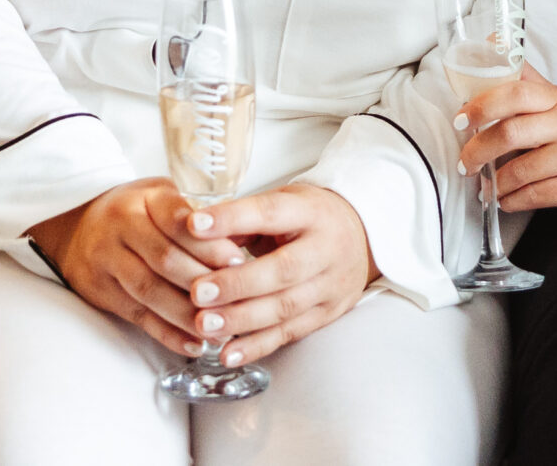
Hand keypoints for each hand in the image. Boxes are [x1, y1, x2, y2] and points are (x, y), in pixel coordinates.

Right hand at [26, 179, 247, 356]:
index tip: (238, 261)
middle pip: (165, 259)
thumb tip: (239, 245)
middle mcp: (120, 227)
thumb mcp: (160, 197)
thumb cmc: (135, 212)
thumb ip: (193, 217)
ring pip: (150, 291)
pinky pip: (138, 316)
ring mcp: (106, 260)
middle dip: (204, 282)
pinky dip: (168, 334)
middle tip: (237, 299)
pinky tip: (194, 345)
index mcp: (143, 199)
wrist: (76, 226)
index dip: (209, 243)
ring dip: (188, 315)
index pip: (177, 219)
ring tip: (222, 331)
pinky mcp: (101, 291)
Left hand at [186, 184, 376, 367]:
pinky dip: (256, 346)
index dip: (233, 219)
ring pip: (285, 307)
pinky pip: (289, 334)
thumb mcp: (284, 202)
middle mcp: (326, 249)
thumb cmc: (308, 217)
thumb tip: (194, 231)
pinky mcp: (327, 314)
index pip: (271, 213)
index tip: (194, 224)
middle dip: (237, 283)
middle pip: (284, 269)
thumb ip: (244, 219)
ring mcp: (329, 286)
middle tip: (197, 291)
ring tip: (204, 324)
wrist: (362, 235)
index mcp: (311, 212)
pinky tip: (227, 353)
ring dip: (241, 319)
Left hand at [457, 66, 556, 218]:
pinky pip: (537, 195)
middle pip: (512, 133)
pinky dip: (513, 201)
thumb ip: (521, 78)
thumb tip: (489, 43)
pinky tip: (506, 200)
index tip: (460, 121)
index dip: (482, 106)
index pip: (516, 93)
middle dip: (479, 151)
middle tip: (465, 164)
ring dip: (495, 183)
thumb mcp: (551, 101)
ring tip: (486, 186)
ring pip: (522, 171)